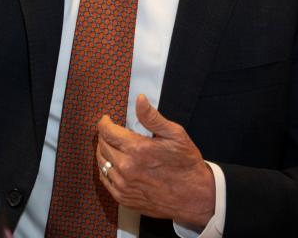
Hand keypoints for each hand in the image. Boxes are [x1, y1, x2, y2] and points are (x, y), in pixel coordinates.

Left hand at [96, 94, 214, 227]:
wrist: (195, 196)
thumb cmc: (186, 165)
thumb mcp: (175, 135)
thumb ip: (152, 117)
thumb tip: (139, 100)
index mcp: (137, 149)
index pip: (107, 131)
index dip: (104, 122)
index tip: (107, 120)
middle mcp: (127, 168)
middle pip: (102, 146)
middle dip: (104, 135)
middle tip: (111, 132)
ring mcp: (124, 185)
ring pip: (102, 163)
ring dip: (104, 152)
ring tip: (111, 146)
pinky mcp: (124, 198)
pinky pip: (105, 180)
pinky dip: (106, 169)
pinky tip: (114, 164)